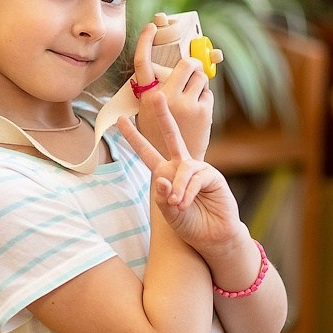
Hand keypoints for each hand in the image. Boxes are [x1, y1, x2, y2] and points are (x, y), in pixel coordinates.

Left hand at [118, 92, 242, 252]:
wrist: (212, 237)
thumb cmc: (188, 224)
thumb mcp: (168, 212)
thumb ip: (162, 197)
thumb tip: (161, 179)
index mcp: (164, 172)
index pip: (146, 151)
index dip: (134, 136)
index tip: (120, 119)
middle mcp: (180, 166)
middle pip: (171, 136)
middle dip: (163, 116)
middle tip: (155, 96)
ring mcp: (197, 169)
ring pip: (182, 168)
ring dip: (177, 188)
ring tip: (176, 204)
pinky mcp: (212, 176)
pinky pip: (195, 178)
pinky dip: (187, 192)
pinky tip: (184, 203)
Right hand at [133, 21, 212, 158]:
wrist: (175, 168)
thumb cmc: (159, 137)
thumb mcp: (148, 113)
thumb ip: (156, 91)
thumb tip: (174, 69)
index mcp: (146, 98)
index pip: (143, 62)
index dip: (146, 41)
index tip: (152, 26)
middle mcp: (165, 98)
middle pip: (186, 64)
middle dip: (193, 63)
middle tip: (192, 69)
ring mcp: (186, 104)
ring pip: (201, 77)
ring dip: (199, 83)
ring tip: (191, 98)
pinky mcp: (203, 111)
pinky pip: (207, 93)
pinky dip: (204, 99)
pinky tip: (196, 113)